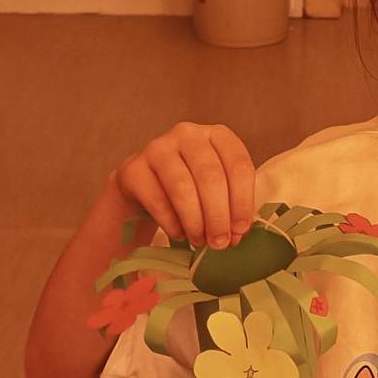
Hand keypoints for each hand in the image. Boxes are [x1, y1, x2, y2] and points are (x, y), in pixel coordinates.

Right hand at [112, 122, 255, 249]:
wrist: (144, 186)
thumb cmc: (190, 187)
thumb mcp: (216, 189)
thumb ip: (231, 206)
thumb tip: (236, 234)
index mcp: (217, 135)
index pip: (239, 165)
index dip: (243, 201)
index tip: (240, 229)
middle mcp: (188, 134)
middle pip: (211, 177)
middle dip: (218, 216)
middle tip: (220, 243)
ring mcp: (158, 148)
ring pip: (183, 188)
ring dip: (195, 222)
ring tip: (199, 241)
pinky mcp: (134, 168)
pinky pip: (157, 200)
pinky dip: (172, 223)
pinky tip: (179, 233)